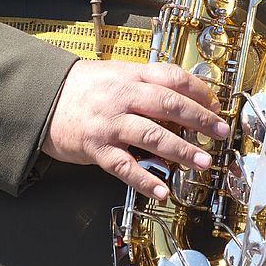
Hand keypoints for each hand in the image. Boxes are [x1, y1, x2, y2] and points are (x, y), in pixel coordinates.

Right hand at [42, 61, 229, 199]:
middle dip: (200, 120)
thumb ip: (150, 83)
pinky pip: (125, 167)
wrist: (44, 100)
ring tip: (204, 162)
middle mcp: (123, 98)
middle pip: (169, 105)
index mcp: (132, 76)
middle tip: (221, 132)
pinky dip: (146, 180)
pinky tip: (163, 191)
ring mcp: (110, 124)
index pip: (172, 78)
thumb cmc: (87, 88)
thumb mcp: (119, 74)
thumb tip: (188, 98)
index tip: (216, 105)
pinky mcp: (97, 149)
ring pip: (153, 136)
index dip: (198, 91)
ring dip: (182, 151)